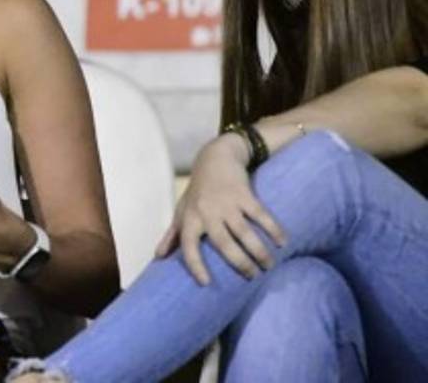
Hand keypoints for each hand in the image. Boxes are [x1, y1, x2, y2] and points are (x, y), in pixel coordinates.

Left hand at [155, 133, 285, 284]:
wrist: (215, 158)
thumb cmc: (198, 191)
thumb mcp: (182, 210)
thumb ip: (173, 235)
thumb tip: (158, 257)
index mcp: (190, 218)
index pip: (188, 246)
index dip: (195, 265)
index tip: (206, 283)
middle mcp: (207, 212)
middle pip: (223, 243)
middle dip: (239, 263)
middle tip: (253, 277)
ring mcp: (226, 203)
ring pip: (245, 233)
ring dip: (259, 252)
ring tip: (269, 266)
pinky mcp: (244, 194)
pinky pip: (261, 216)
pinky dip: (273, 230)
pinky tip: (283, 243)